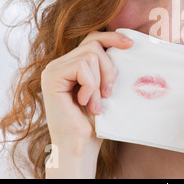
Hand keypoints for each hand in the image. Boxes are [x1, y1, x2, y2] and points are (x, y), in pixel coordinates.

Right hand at [41, 31, 132, 176]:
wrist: (81, 145)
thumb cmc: (95, 121)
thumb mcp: (106, 87)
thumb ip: (107, 67)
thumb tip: (128, 44)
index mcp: (72, 64)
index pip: (93, 38)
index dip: (112, 37)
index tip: (131, 44)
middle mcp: (60, 63)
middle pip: (94, 44)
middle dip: (108, 69)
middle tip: (108, 94)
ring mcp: (53, 69)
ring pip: (90, 55)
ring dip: (99, 82)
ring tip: (95, 103)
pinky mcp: (51, 76)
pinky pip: (82, 67)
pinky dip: (90, 86)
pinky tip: (84, 102)